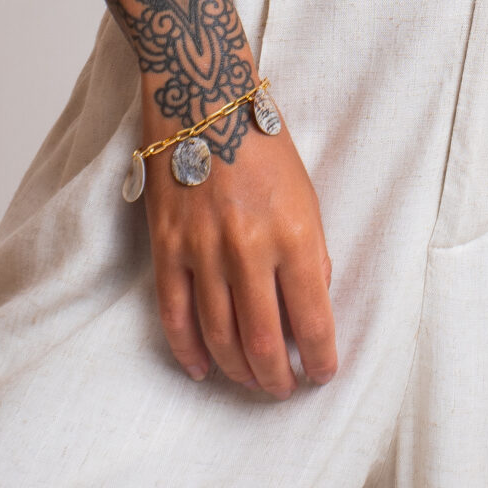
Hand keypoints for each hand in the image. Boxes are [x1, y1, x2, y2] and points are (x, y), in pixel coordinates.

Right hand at [139, 74, 336, 398]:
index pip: (313, 320)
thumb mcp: (307, 195)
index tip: (322, 373)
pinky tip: (204, 368)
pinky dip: (189, 351)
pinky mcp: (165, 246)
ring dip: (238, 371)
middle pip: (263, 342)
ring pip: (219, 337)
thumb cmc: (263, 144)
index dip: (320, 360)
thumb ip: (312, 253)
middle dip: (277, 378)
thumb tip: (312, 307)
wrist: (202, 99)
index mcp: (294, 233)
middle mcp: (248, 248)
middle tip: (284, 388)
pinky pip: (174, 315)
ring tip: (252, 382)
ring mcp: (201, 250)